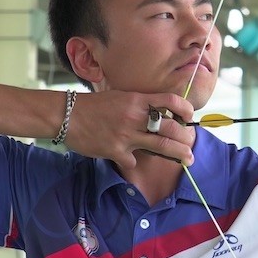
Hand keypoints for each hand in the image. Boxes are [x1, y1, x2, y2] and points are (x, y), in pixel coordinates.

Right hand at [63, 90, 198, 172]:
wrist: (66, 115)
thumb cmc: (93, 106)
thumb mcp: (120, 97)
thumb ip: (139, 105)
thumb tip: (160, 114)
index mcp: (137, 100)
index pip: (170, 101)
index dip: (185, 109)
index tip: (190, 117)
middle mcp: (135, 116)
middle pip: (171, 128)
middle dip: (186, 138)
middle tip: (191, 144)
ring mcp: (126, 135)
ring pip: (161, 146)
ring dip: (178, 154)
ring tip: (187, 159)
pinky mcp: (116, 150)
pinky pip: (134, 160)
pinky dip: (134, 160)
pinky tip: (131, 158)